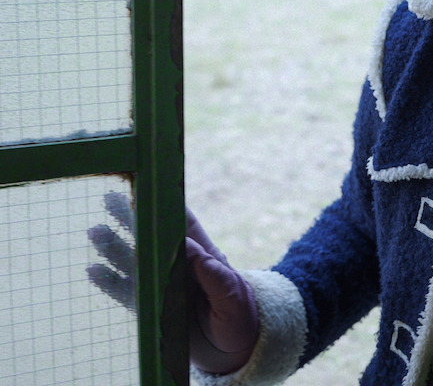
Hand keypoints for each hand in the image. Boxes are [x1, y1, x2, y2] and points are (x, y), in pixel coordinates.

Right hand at [87, 192, 259, 373]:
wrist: (232, 346)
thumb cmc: (239, 314)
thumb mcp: (233, 295)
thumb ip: (215, 275)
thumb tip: (192, 250)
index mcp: (203, 255)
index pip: (184, 224)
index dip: (167, 205)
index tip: (149, 187)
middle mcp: (178, 266)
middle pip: (152, 237)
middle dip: (131, 219)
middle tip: (110, 200)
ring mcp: (162, 284)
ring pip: (134, 261)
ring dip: (115, 247)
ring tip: (96, 232)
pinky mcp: (151, 306)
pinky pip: (126, 292)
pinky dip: (110, 282)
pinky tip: (93, 271)